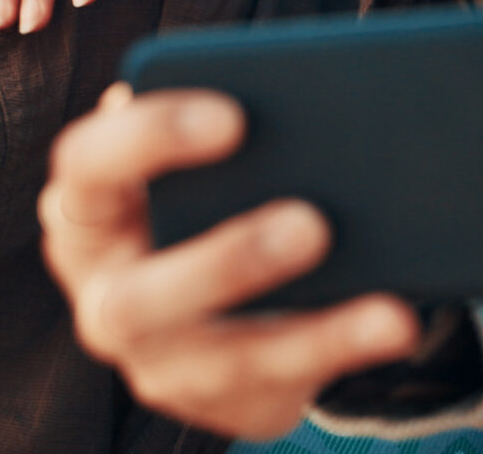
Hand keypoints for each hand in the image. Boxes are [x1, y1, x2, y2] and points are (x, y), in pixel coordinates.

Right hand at [40, 86, 420, 437]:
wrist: (218, 291)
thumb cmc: (212, 193)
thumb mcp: (213, 158)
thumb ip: (243, 123)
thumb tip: (331, 85)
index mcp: (91, 208)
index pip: (85, 168)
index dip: (146, 139)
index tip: (233, 116)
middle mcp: (106, 292)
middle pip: (135, 297)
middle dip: (225, 263)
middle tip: (309, 222)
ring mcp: (157, 357)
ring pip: (218, 361)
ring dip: (306, 333)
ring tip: (385, 307)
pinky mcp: (216, 397)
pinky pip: (280, 384)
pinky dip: (343, 351)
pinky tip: (397, 323)